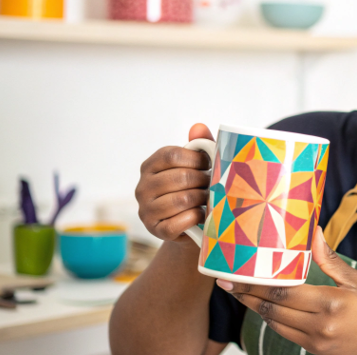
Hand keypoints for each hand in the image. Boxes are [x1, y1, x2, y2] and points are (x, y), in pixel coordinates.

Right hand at [135, 123, 213, 245]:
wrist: (190, 224)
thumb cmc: (192, 189)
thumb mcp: (195, 166)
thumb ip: (198, 145)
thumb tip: (198, 127)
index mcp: (150, 166)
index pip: (171, 155)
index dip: (196, 159)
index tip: (210, 164)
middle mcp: (142, 187)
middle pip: (179, 177)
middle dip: (203, 180)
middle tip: (214, 184)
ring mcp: (146, 210)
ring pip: (181, 200)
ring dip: (202, 199)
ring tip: (209, 198)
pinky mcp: (155, 230)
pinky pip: (179, 222)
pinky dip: (195, 217)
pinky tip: (201, 214)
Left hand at [217, 227, 356, 354]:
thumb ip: (331, 261)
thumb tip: (314, 233)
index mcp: (331, 304)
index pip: (282, 292)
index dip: (254, 284)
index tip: (234, 275)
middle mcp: (320, 327)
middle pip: (272, 309)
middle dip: (246, 296)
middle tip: (225, 282)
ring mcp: (317, 343)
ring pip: (276, 324)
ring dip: (257, 308)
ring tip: (240, 293)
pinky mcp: (318, 353)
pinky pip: (288, 334)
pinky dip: (274, 320)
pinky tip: (267, 307)